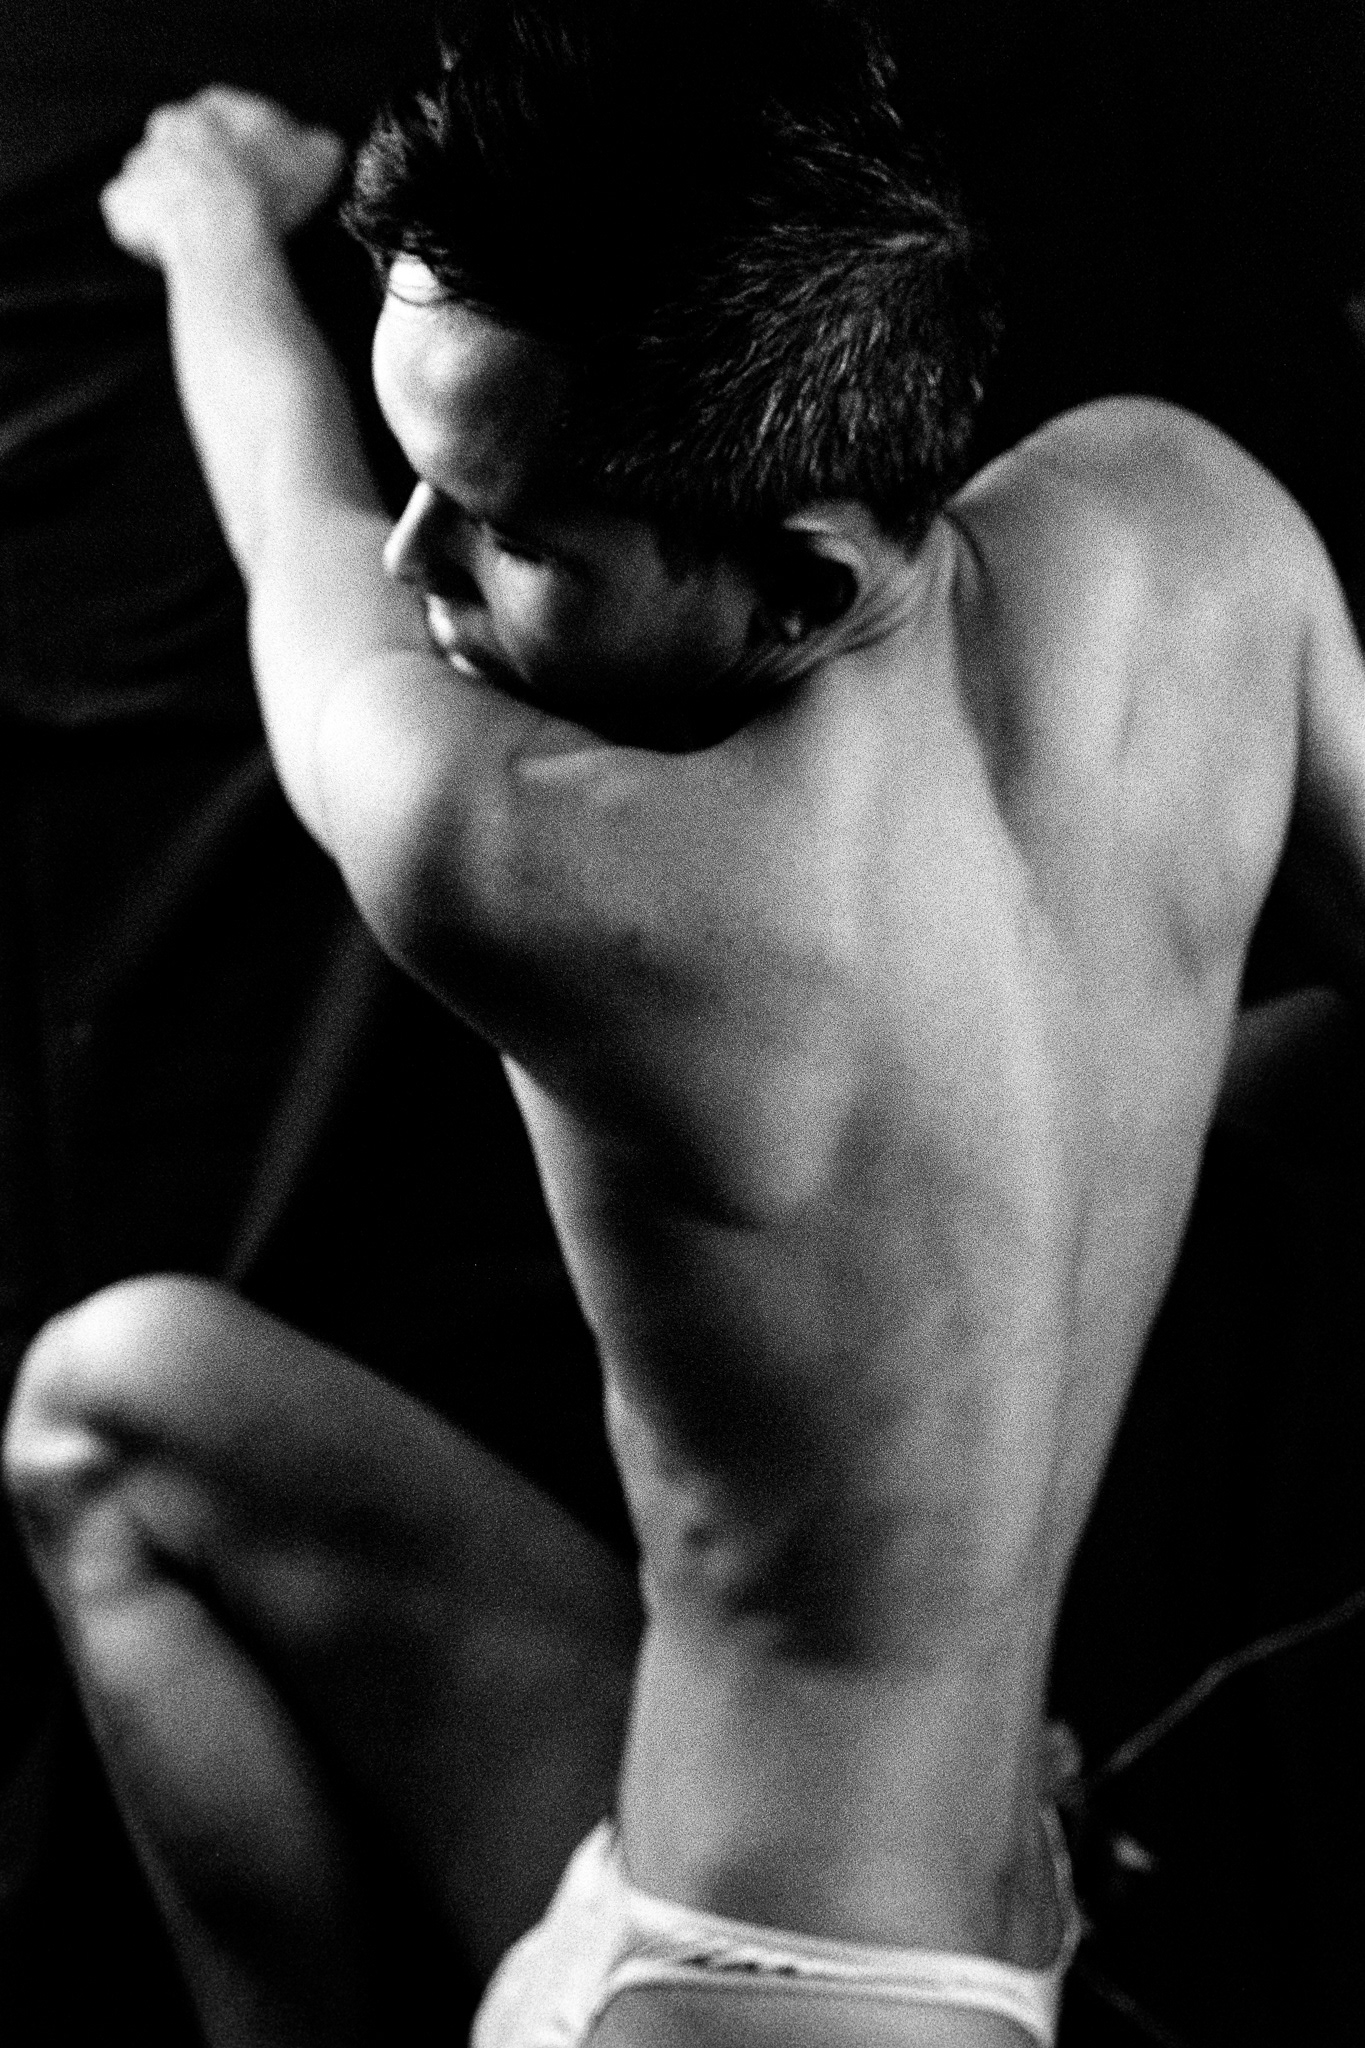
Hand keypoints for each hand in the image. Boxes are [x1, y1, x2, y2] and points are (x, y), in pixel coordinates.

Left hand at [101, 87, 345, 269]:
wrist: (224, 232)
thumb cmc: (270, 193)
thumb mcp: (321, 158)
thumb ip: (318, 146)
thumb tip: (321, 149)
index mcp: (214, 108)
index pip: (231, 122)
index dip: (250, 155)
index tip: (264, 184)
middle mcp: (169, 126)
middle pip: (187, 149)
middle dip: (206, 176)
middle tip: (233, 211)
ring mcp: (139, 164)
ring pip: (156, 182)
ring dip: (175, 204)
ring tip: (203, 235)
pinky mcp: (120, 204)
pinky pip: (130, 219)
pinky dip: (146, 234)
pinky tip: (173, 250)